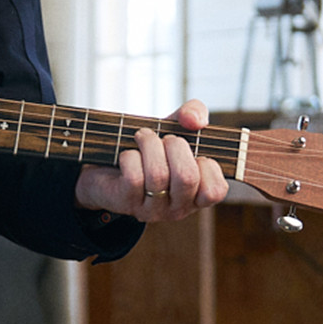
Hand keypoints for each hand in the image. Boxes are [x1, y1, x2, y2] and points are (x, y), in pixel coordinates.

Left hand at [74, 99, 227, 222]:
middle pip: (186, 177)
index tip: (195, 152)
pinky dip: (130, 156)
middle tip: (164, 139)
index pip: (215, 190)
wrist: (106, 163)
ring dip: (149, 145)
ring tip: (143, 136)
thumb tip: (195, 121)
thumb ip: (194, 114)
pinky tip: (128, 154)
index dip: (207, 165)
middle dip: (175, 146)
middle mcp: (178, 208)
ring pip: (158, 175)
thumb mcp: (176, 126)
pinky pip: (134, 177)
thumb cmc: (150, 148)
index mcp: (197, 194)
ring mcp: (152, 209)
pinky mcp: (127, 203)